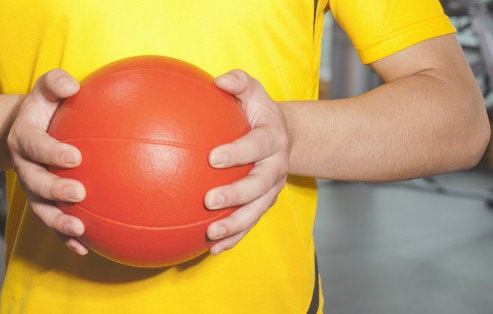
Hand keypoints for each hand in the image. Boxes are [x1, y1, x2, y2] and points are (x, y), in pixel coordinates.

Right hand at [7, 69, 88, 254]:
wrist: (32, 131)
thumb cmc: (46, 109)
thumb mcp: (46, 90)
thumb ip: (56, 83)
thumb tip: (72, 84)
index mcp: (24, 138)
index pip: (35, 145)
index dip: (51, 152)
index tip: (75, 156)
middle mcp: (26, 167)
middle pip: (36, 183)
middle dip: (56, 190)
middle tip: (79, 192)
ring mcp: (34, 189)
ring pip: (42, 209)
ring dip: (59, 221)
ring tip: (80, 229)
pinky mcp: (46, 203)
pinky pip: (54, 224)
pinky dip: (66, 238)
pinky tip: (85, 248)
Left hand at [204, 70, 290, 254]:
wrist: (283, 136)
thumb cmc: (258, 112)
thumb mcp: (253, 92)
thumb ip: (238, 82)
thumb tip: (218, 80)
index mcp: (272, 139)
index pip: (257, 145)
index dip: (238, 152)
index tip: (213, 157)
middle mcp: (275, 166)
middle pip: (260, 185)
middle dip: (236, 195)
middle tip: (209, 200)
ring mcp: (271, 189)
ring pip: (256, 211)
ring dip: (235, 225)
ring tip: (211, 234)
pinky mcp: (264, 204)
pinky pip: (250, 224)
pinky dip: (234, 238)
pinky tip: (213, 249)